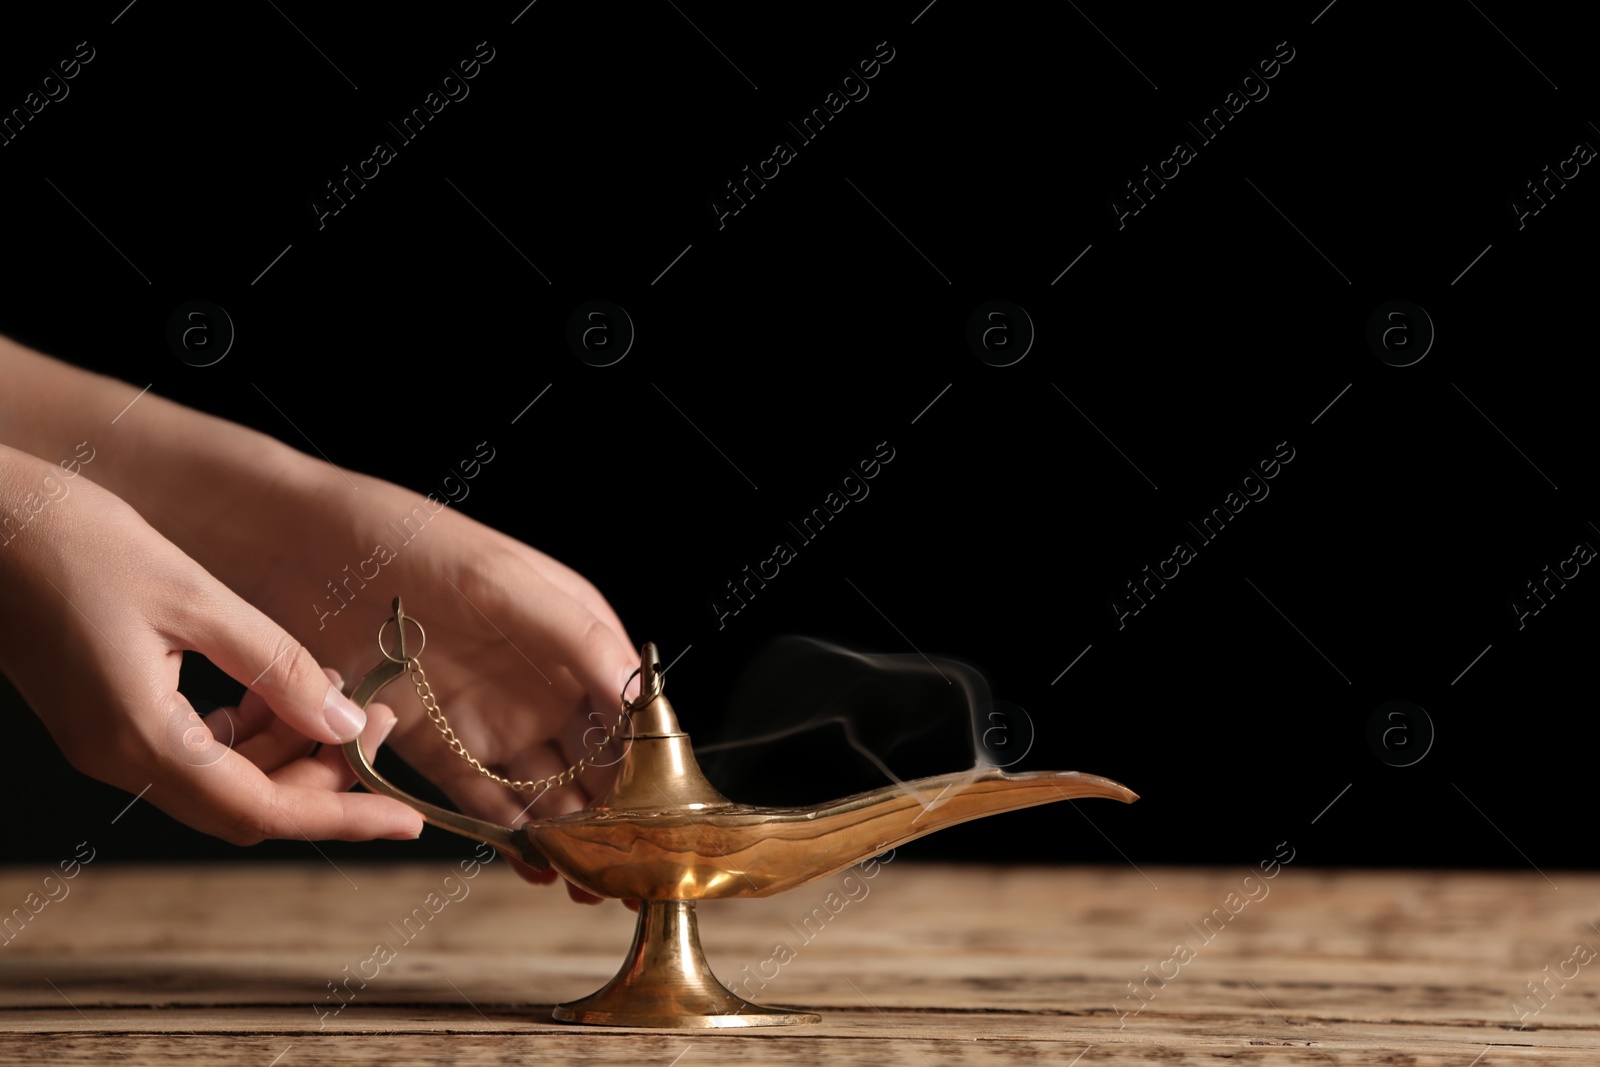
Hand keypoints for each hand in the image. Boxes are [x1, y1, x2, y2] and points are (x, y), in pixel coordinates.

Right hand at [0, 444, 423, 844]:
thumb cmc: (74, 542)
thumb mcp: (195, 597)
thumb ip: (277, 666)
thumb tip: (343, 722)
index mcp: (138, 737)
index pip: (259, 810)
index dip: (340, 818)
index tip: (405, 821)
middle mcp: (116, 757)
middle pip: (244, 805)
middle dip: (321, 775)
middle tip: (375, 716)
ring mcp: (105, 742)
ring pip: (220, 781)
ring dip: (286, 748)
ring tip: (333, 689)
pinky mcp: (103, 718)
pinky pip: (190, 752)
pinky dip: (244, 731)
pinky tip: (271, 684)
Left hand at [166, 454, 640, 901]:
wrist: (298, 549)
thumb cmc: (409, 541)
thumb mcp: (504, 581)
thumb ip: (577, 638)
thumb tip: (641, 697)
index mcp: (575, 632)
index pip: (629, 710)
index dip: (644, 763)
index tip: (655, 815)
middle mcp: (541, 678)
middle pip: (592, 760)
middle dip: (610, 815)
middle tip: (621, 867)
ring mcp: (488, 712)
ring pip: (542, 788)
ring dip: (563, 834)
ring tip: (578, 878)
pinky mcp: (432, 739)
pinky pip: (478, 796)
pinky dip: (504, 832)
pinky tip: (528, 861)